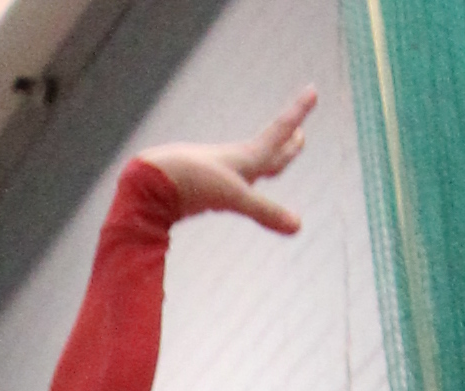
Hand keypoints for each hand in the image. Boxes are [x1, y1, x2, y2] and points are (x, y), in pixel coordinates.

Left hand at [145, 90, 310, 232]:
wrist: (152, 182)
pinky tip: (234, 186)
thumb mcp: (234, 197)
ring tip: (274, 156)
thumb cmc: (193, 182)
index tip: (312, 90)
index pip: (279, 133)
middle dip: (286, 143)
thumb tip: (298, 226)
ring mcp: (218, 175)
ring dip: (266, 160)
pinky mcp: (203, 189)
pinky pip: (231, 185)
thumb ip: (266, 212)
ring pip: (250, 167)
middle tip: (299, 132)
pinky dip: (242, 183)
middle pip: (269, 151)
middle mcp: (234, 162)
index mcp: (246, 158)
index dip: (297, 113)